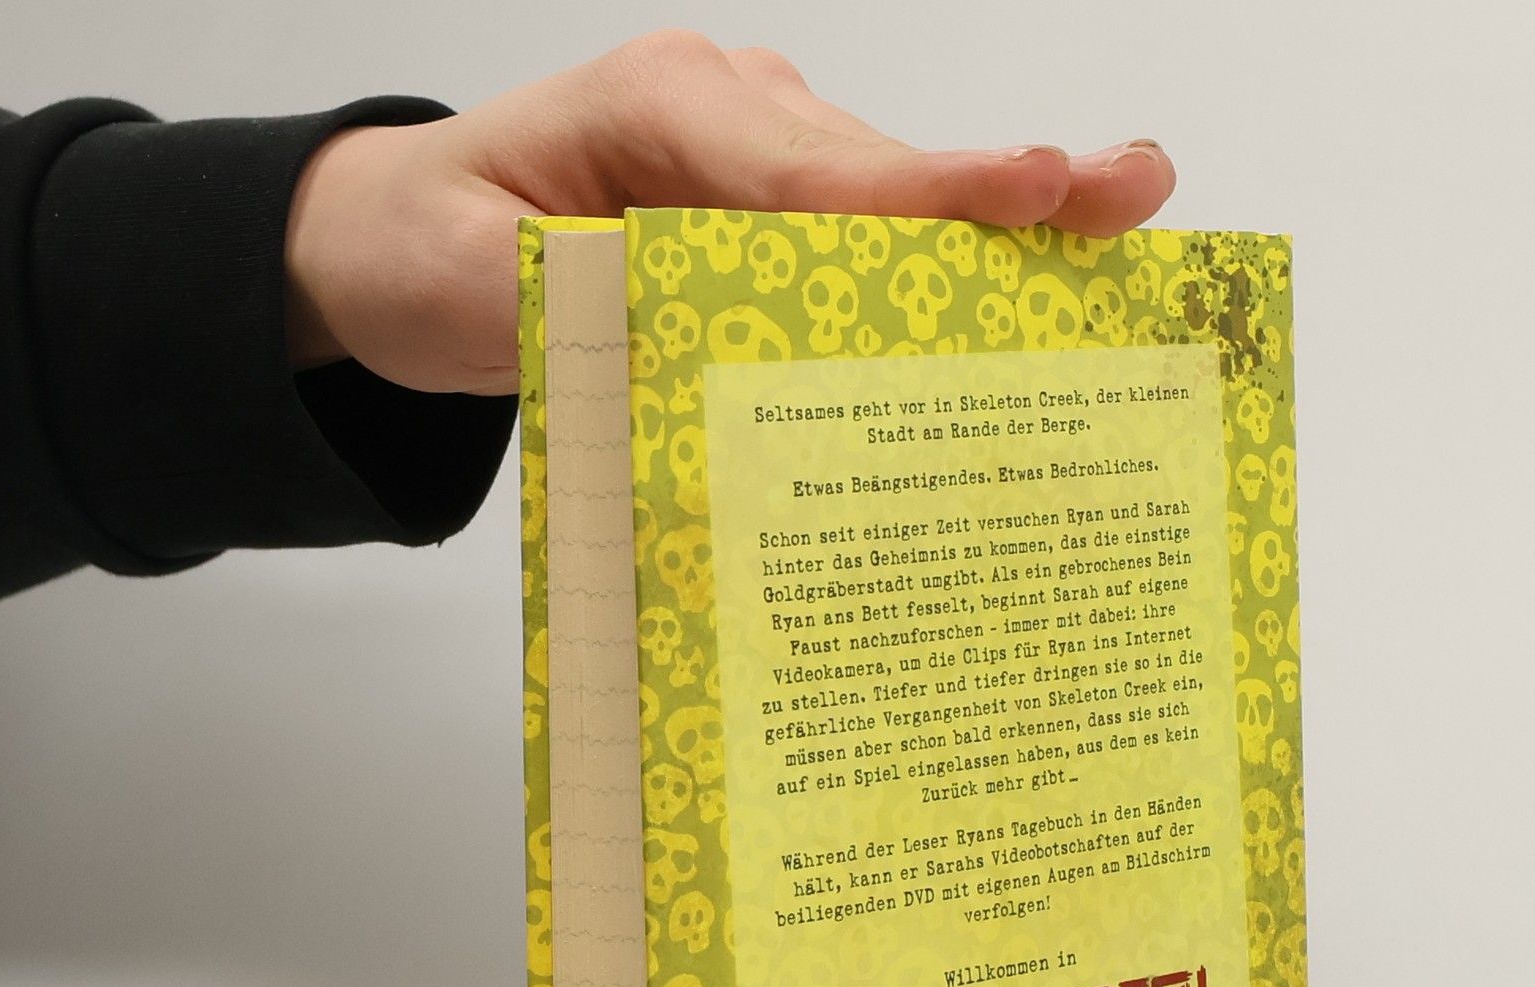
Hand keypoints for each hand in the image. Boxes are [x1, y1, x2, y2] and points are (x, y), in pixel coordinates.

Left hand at [283, 31, 1176, 394]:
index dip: (923, 189)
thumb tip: (694, 329)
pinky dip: (935, 282)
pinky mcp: (774, 211)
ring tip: (1117, 249)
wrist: (401, 242)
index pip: (806, 163)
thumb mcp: (476, 287)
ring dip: (991, 244)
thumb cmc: (431, 246)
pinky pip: (868, 246)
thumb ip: (582, 302)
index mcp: (658, 108)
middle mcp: (730, 114)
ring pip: (891, 208)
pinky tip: (1017, 315)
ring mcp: (761, 159)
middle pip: (883, 172)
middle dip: (1008, 194)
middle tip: (1134, 192)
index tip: (1028, 189)